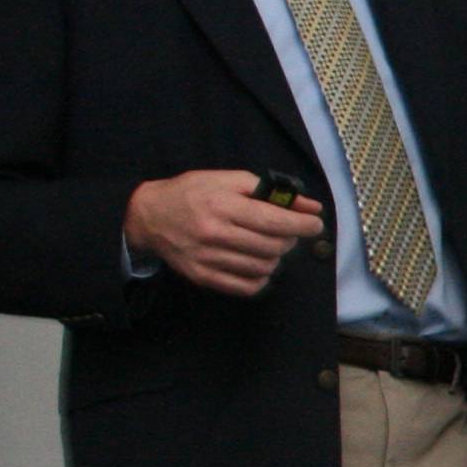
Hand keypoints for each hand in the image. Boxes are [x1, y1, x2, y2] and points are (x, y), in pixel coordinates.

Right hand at [125, 170, 324, 296]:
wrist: (150, 216)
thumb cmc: (193, 192)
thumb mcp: (228, 179)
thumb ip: (270, 190)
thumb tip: (309, 205)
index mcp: (222, 204)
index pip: (273, 220)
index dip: (302, 224)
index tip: (315, 223)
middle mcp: (215, 233)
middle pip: (272, 246)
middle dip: (290, 240)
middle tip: (289, 232)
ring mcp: (208, 258)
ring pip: (263, 267)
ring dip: (277, 257)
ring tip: (271, 245)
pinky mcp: (203, 277)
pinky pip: (246, 287)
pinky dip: (262, 278)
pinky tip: (259, 264)